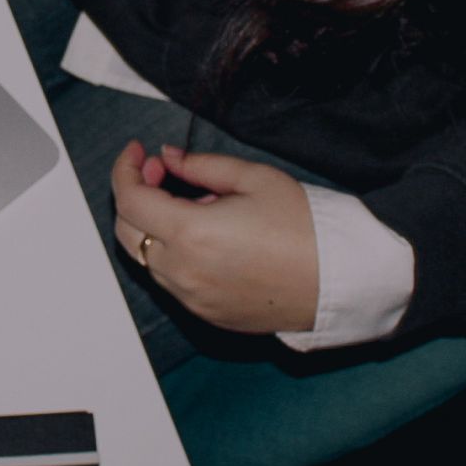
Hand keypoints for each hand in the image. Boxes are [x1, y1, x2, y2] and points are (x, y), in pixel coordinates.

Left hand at [111, 142, 318, 333]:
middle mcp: (182, 272)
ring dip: (153, 225)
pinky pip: (169, 280)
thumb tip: (169, 157)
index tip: (138, 151)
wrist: (340, 280)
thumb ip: (202, 166)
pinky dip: (171, 252)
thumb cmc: (304, 227)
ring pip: (145, 257)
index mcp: (191, 234)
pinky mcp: (205, 314)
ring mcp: (192, 298)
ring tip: (194, 204)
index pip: (129, 199)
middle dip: (135, 194)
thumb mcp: (254, 178)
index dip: (125, 169)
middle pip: (126, 230)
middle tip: (162, 172)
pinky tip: (204, 236)